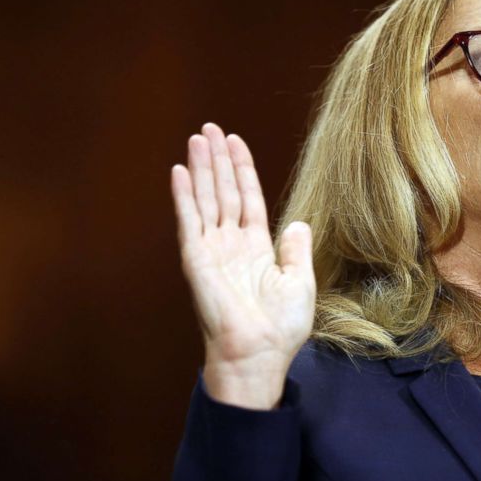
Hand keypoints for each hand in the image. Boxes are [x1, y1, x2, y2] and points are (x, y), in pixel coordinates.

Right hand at [171, 123, 315, 408]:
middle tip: (211, 127)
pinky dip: (184, 195)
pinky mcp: (197, 259)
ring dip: (202, 167)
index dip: (243, 170)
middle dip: (218, 159)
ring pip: (207, 199)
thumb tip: (299, 223)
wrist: (259, 353)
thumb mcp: (300, 282)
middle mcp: (232, 244)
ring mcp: (212, 250)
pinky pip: (189, 221)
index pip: (248, 198)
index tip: (236, 141)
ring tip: (198, 137)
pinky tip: (181, 170)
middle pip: (224, 191)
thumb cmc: (281, 327)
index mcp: (256, 248)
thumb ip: (296, 250)